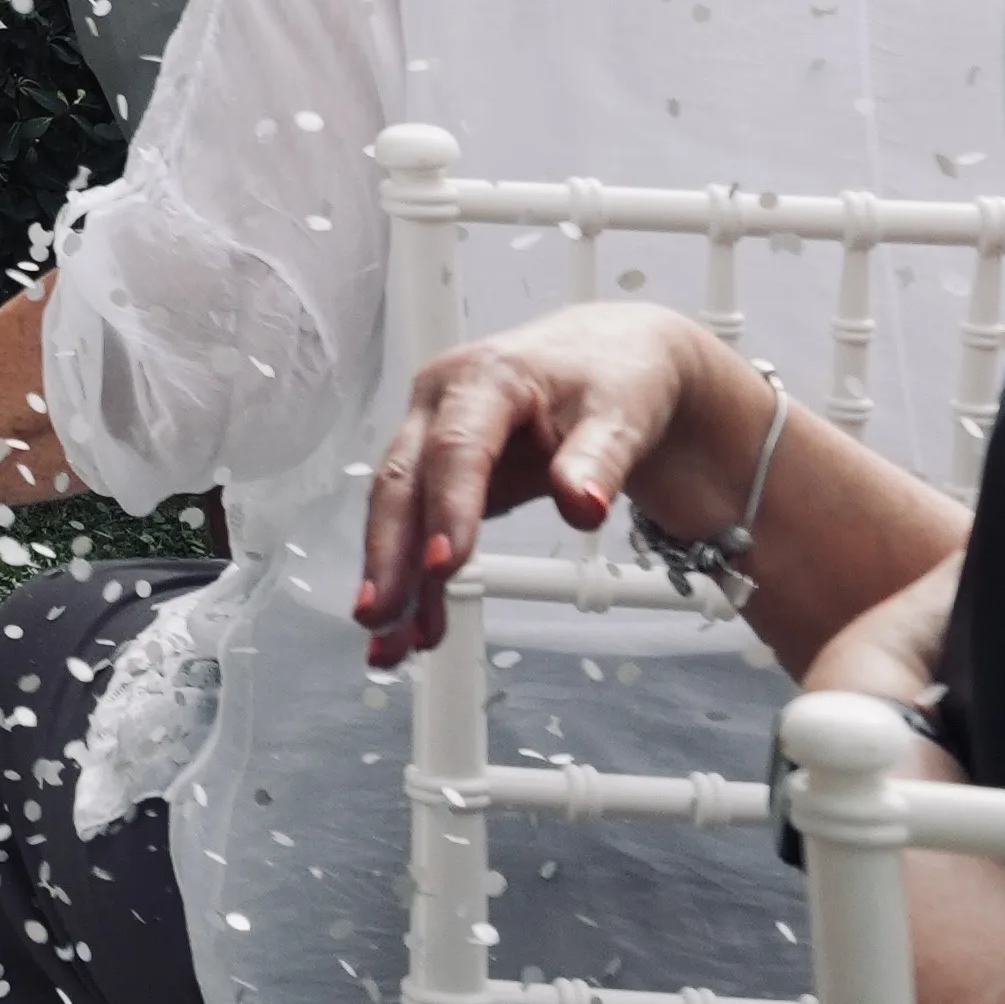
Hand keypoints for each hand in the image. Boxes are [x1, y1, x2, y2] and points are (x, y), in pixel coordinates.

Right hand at [348, 299, 701, 663]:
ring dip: (395, 579)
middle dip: (389, 554)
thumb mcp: (623, 412)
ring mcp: (437, 440)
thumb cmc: (617, 374)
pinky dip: (419, 581)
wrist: (619, 359)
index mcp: (485, 377)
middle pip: (404, 483)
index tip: (444, 563)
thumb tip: (583, 506)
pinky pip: (422, 530)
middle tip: (382, 616)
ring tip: (391, 644)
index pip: (456, 447)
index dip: (447, 507)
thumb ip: (599, 460)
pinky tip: (418, 627)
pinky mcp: (446, 477)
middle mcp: (443, 405)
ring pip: (401, 513)